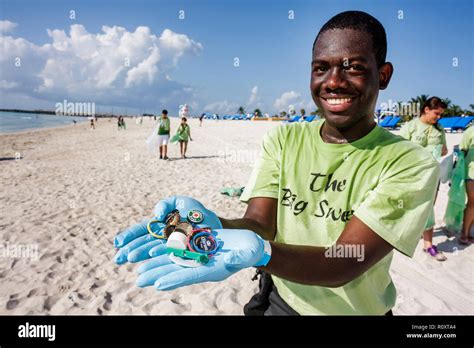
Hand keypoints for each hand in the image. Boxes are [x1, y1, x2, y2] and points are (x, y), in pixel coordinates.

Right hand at [114, 196, 222, 264]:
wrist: (217, 225)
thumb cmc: (198, 213)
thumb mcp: (181, 202)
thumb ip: (166, 203)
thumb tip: (157, 214)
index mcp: (160, 225)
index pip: (142, 230)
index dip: (129, 236)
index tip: (118, 242)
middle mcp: (163, 239)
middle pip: (143, 244)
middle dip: (130, 249)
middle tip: (118, 257)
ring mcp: (171, 249)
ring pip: (152, 253)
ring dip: (140, 255)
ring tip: (130, 258)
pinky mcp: (181, 257)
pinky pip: (167, 262)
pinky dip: (157, 266)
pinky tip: (147, 268)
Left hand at [135, 229, 267, 290]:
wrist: (248, 244)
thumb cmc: (250, 249)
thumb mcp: (248, 252)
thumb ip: (239, 257)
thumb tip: (230, 259)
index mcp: (213, 269)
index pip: (191, 275)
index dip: (174, 279)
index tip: (158, 284)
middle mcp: (202, 265)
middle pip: (176, 271)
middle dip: (158, 275)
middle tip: (139, 280)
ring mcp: (198, 257)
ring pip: (173, 262)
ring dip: (156, 266)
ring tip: (139, 271)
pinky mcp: (196, 247)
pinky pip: (177, 251)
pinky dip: (163, 253)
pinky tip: (151, 254)